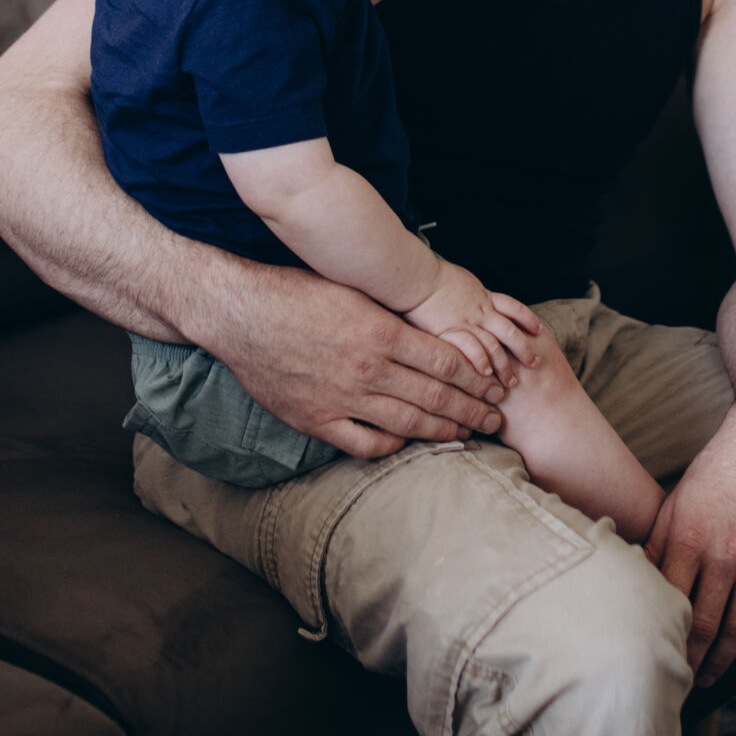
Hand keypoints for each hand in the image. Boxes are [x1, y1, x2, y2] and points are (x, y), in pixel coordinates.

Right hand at [214, 269, 508, 461]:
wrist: (240, 312)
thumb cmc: (296, 291)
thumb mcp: (355, 290)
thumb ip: (393, 315)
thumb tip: (432, 329)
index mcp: (381, 333)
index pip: (446, 362)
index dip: (476, 379)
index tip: (494, 386)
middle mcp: (368, 370)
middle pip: (435, 397)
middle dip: (472, 410)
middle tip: (496, 419)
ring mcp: (342, 399)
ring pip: (407, 423)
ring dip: (443, 431)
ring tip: (467, 434)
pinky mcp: (316, 419)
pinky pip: (364, 442)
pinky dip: (391, 445)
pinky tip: (406, 443)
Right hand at [403, 262, 541, 386]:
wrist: (418, 277)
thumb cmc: (432, 276)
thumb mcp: (459, 281)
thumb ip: (469, 293)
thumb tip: (472, 299)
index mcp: (483, 296)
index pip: (514, 308)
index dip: (528, 319)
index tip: (539, 331)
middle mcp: (480, 310)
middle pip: (510, 330)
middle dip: (524, 348)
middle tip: (535, 363)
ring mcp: (466, 322)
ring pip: (495, 343)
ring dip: (504, 363)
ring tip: (511, 381)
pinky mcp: (450, 332)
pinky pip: (471, 347)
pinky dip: (480, 360)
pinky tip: (486, 374)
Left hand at [644, 398, 735, 685]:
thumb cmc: (713, 474)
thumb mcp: (674, 503)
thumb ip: (656, 545)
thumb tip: (634, 584)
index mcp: (689, 538)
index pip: (671, 603)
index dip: (662, 637)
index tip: (653, 655)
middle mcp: (725, 552)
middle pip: (706, 624)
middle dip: (691, 659)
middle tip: (679, 680)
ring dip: (724, 661)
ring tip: (710, 677)